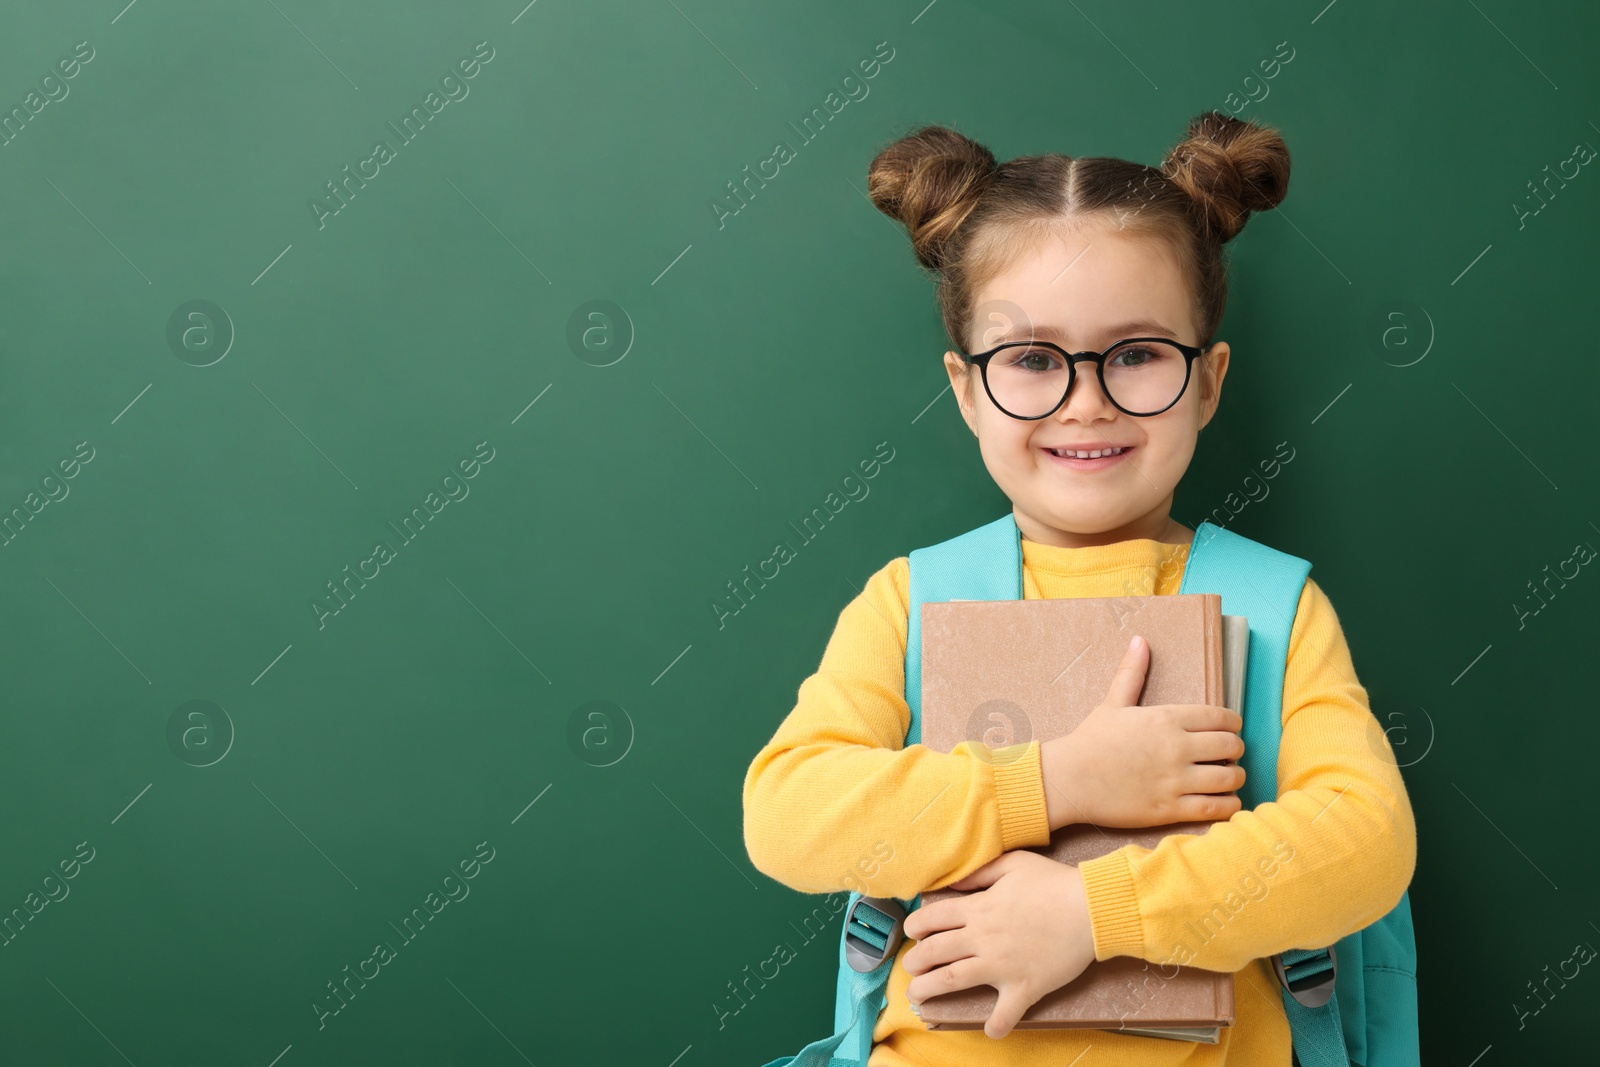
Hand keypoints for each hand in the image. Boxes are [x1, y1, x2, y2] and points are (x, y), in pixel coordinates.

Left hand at [901, 851, 1095, 1039]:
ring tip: (917, 998)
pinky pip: (1005, 1013)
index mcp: (979, 907)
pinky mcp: (1025, 985)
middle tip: (910, 969)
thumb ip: (979, 872)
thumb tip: (953, 883)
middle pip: (935, 951)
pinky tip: (990, 1031)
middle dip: (914, 962)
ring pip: (953, 980)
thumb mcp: (1013, 863)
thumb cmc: (1054, 882)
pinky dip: (996, 1024)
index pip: (933, 918)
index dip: (915, 926)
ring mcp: (1002, 964)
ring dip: (929, 990)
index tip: (911, 934)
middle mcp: (983, 937)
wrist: (1091, 907)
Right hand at [1041, 633, 1245, 829]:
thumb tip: (1140, 640)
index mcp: (1166, 719)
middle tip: (1229, 754)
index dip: (1233, 723)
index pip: (1220, 717)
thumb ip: (1132, 673)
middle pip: (1231, 746)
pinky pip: (1216, 809)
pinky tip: (1226, 801)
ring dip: (1236, 777)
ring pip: (1229, 778)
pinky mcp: (1170, 809)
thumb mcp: (1113, 703)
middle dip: (1236, 749)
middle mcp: (1176, 748)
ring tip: (1229, 777)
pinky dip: (1229, 805)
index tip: (1230, 729)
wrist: (1069, 780)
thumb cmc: (1090, 741)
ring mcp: (1175, 780)